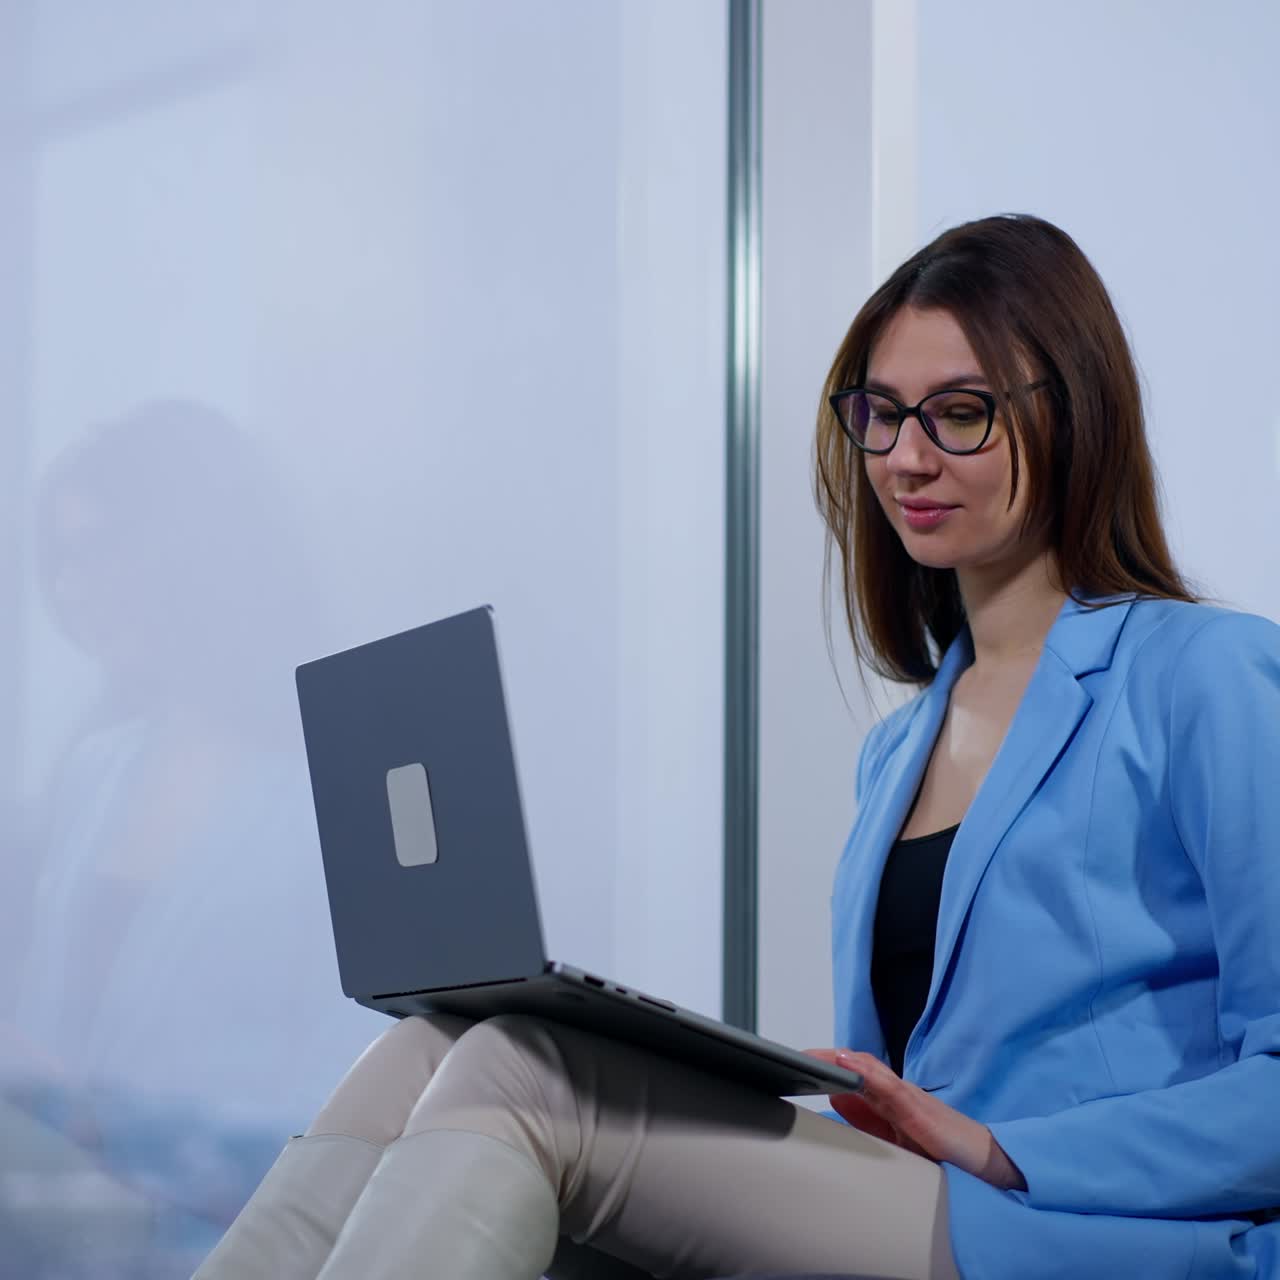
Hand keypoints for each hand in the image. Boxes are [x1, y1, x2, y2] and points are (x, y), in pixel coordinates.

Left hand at [806, 1048, 1026, 1191]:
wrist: (986, 1162)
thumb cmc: (944, 1150)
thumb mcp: (897, 1137)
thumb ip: (868, 1119)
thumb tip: (835, 1100)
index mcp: (889, 1099)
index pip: (852, 1073)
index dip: (825, 1064)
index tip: (797, 1064)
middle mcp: (897, 1091)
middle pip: (855, 1065)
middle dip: (823, 1059)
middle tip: (793, 1058)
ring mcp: (909, 1098)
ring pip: (869, 1070)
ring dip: (839, 1060)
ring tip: (811, 1056)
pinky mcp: (920, 1111)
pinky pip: (891, 1088)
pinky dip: (868, 1074)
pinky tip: (849, 1066)